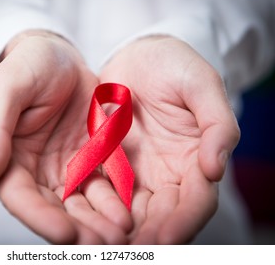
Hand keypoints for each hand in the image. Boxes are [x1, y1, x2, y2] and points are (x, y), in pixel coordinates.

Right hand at [0, 31, 131, 243]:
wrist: (58, 54)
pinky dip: (116, 199)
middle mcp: (37, 170)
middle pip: (55, 208)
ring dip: (100, 221)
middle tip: (103, 245)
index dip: (41, 218)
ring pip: (82, 203)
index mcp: (10, 158)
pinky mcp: (92, 158)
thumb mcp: (7, 89)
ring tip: (122, 234)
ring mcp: (67, 166)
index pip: (21, 197)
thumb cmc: (26, 66)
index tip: (66, 234)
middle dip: (77, 229)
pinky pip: (105, 183)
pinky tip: (131, 211)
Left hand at [100, 36, 239, 243]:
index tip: (164, 240)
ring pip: (130, 211)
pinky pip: (102, 190)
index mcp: (195, 160)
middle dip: (146, 237)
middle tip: (125, 252)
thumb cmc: (175, 66)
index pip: (194, 202)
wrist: (138, 55)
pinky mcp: (109, 163)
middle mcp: (167, 174)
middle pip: (160, 216)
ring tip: (101, 246)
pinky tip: (83, 221)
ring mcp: (137, 171)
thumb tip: (216, 169)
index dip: (182, 222)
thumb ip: (217, 124)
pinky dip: (96, 209)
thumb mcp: (201, 85)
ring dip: (118, 232)